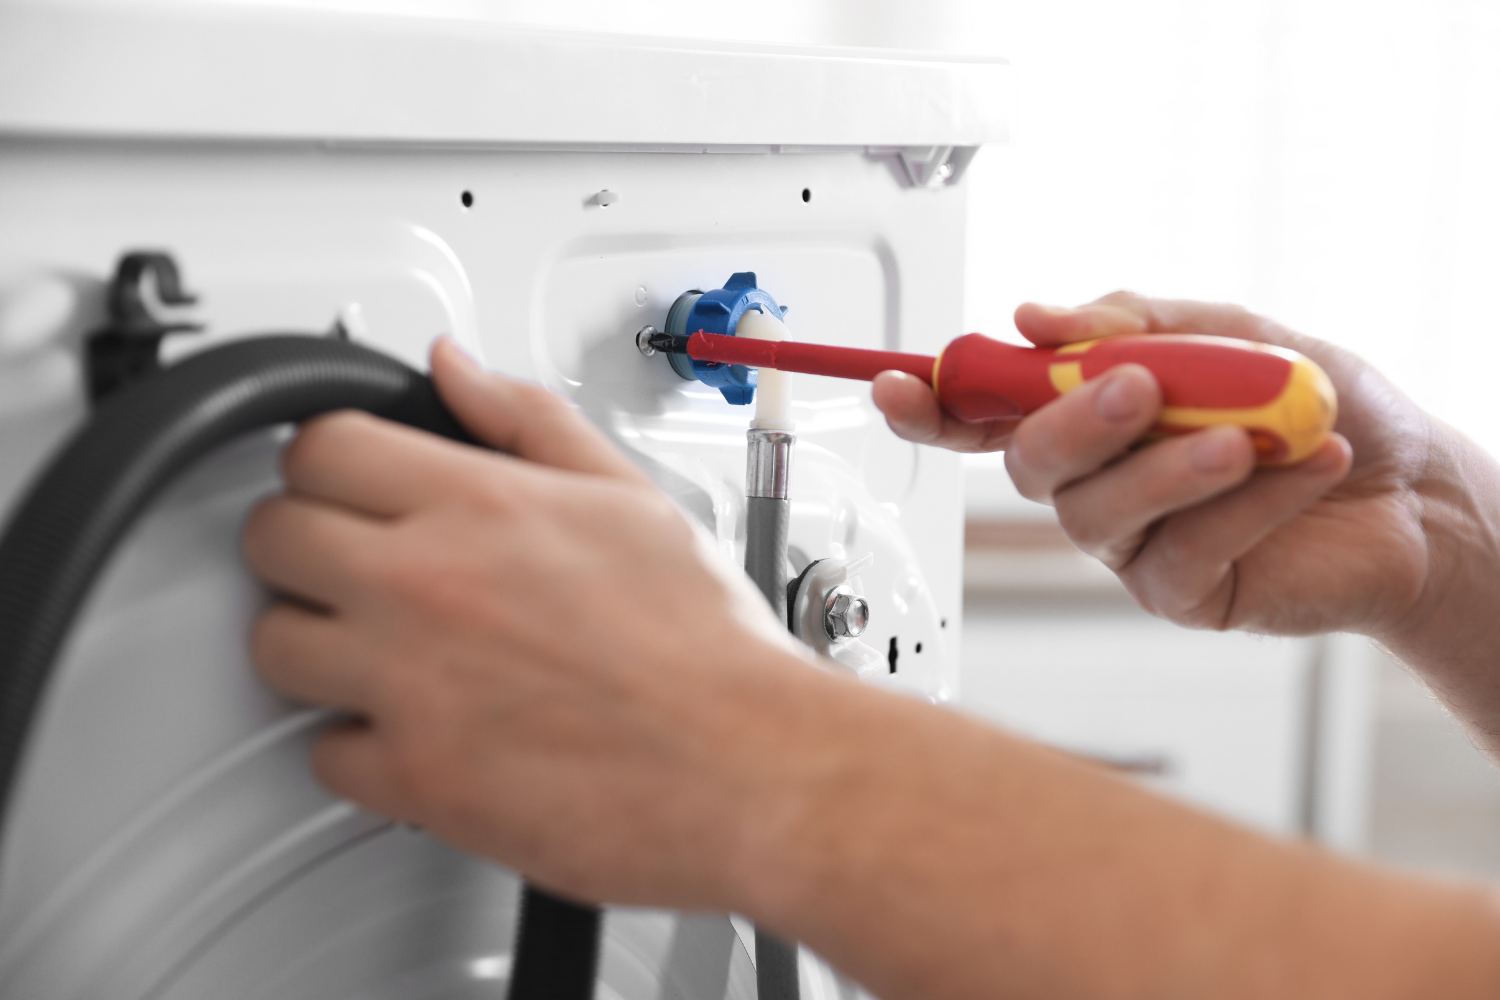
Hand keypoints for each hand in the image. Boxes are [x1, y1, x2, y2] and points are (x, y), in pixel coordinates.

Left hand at [241, 339, 819, 906]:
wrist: (752, 764)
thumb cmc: (708, 643)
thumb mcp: (629, 496)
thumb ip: (527, 420)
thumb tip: (458, 370)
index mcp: (480, 503)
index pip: (319, 448)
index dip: (328, 464)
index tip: (347, 486)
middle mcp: (427, 584)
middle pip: (272, 536)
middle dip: (305, 545)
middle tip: (353, 564)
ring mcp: (410, 684)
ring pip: (272, 644)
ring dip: (316, 643)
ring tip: (379, 648)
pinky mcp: (415, 778)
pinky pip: (322, 753)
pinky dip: (360, 746)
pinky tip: (416, 726)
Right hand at [873, 293, 1454, 643]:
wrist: (1416, 489)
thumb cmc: (1320, 406)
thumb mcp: (1233, 333)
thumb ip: (1137, 321)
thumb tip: (1038, 317)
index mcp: (1094, 415)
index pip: (990, 413)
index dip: (933, 403)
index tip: (893, 383)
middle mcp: (1098, 481)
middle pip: (1030, 466)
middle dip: (1073, 424)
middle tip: (1139, 386)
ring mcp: (1133, 543)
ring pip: (1095, 514)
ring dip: (1167, 468)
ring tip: (1244, 438)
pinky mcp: (1182, 591)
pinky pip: (1180, 551)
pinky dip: (1245, 503)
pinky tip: (1304, 469)